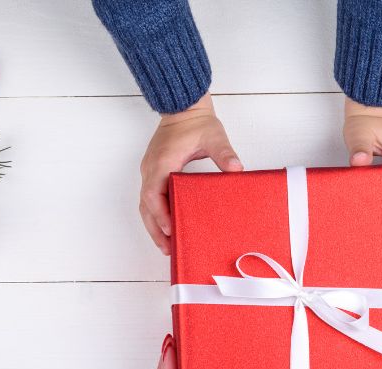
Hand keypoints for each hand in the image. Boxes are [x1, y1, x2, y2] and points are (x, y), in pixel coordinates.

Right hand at [140, 95, 242, 254]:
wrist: (183, 107)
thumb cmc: (195, 121)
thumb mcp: (214, 136)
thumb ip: (224, 153)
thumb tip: (236, 168)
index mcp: (162, 162)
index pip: (153, 193)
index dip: (160, 214)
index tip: (170, 229)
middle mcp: (151, 169)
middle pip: (146, 206)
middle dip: (155, 229)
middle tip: (167, 249)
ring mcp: (150, 171)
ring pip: (145, 204)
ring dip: (154, 225)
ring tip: (166, 245)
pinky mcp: (154, 172)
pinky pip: (149, 198)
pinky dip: (155, 214)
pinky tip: (166, 227)